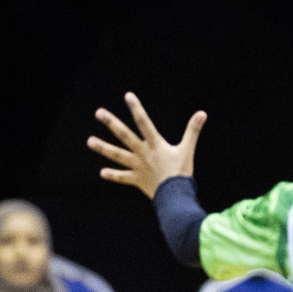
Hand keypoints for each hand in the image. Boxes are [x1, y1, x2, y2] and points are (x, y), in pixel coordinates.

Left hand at [88, 93, 206, 198]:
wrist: (176, 195)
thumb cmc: (182, 172)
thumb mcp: (188, 149)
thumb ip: (193, 131)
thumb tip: (202, 113)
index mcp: (155, 145)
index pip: (144, 122)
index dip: (136, 108)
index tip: (128, 96)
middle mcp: (143, 153)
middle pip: (124, 136)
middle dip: (111, 123)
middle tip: (98, 113)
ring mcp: (138, 166)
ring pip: (118, 155)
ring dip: (103, 148)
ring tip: (90, 141)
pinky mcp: (137, 179)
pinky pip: (123, 177)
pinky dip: (114, 175)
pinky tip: (102, 173)